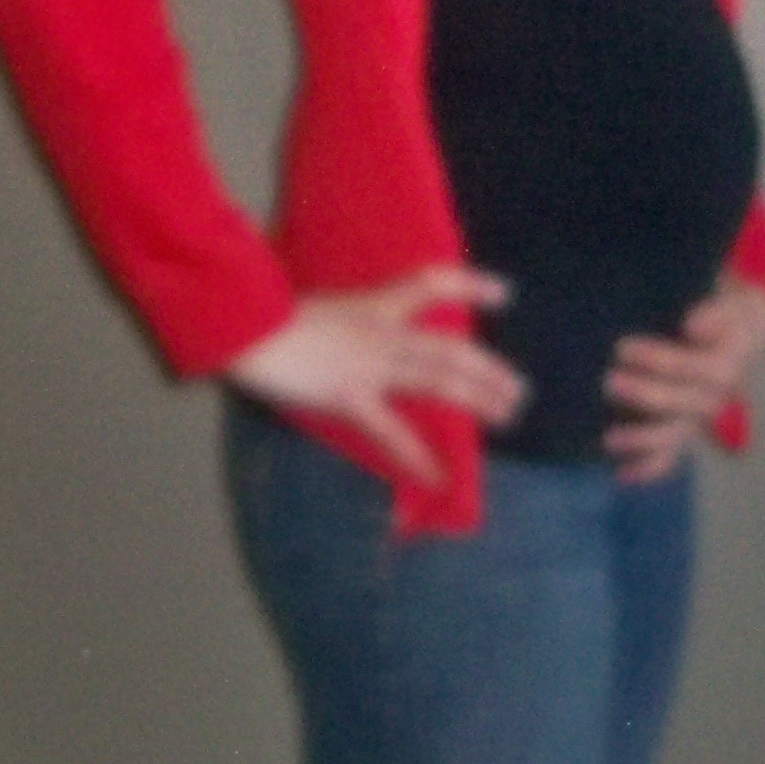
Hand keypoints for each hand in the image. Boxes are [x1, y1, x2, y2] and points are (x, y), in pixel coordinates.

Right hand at [224, 266, 526, 491]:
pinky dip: (418, 457)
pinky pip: (392, 431)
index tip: (505, 292)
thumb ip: (341, 325)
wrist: (245, 326)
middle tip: (518, 389)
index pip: (431, 284)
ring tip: (507, 415)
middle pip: (450, 348)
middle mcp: (381, 333)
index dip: (471, 285)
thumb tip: (343, 336)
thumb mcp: (315, 310)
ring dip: (478, 397)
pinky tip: (439, 479)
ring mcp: (370, 365)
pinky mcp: (350, 395)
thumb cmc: (266, 315)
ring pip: (439, 379)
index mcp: (372, 306)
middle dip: (489, 369)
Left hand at [601, 274, 764, 485]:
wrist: (737, 337)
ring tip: (609, 439)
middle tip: (608, 382)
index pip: (692, 369)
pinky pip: (667, 457)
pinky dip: (647, 469)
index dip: (659, 361)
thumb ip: (713, 314)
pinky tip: (621, 475)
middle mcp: (710, 400)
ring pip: (672, 437)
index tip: (623, 347)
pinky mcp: (680, 431)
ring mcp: (693, 419)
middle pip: (680, 405)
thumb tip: (692, 325)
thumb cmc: (721, 316)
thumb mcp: (726, 306)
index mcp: (723, 368)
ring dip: (642, 441)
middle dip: (644, 396)